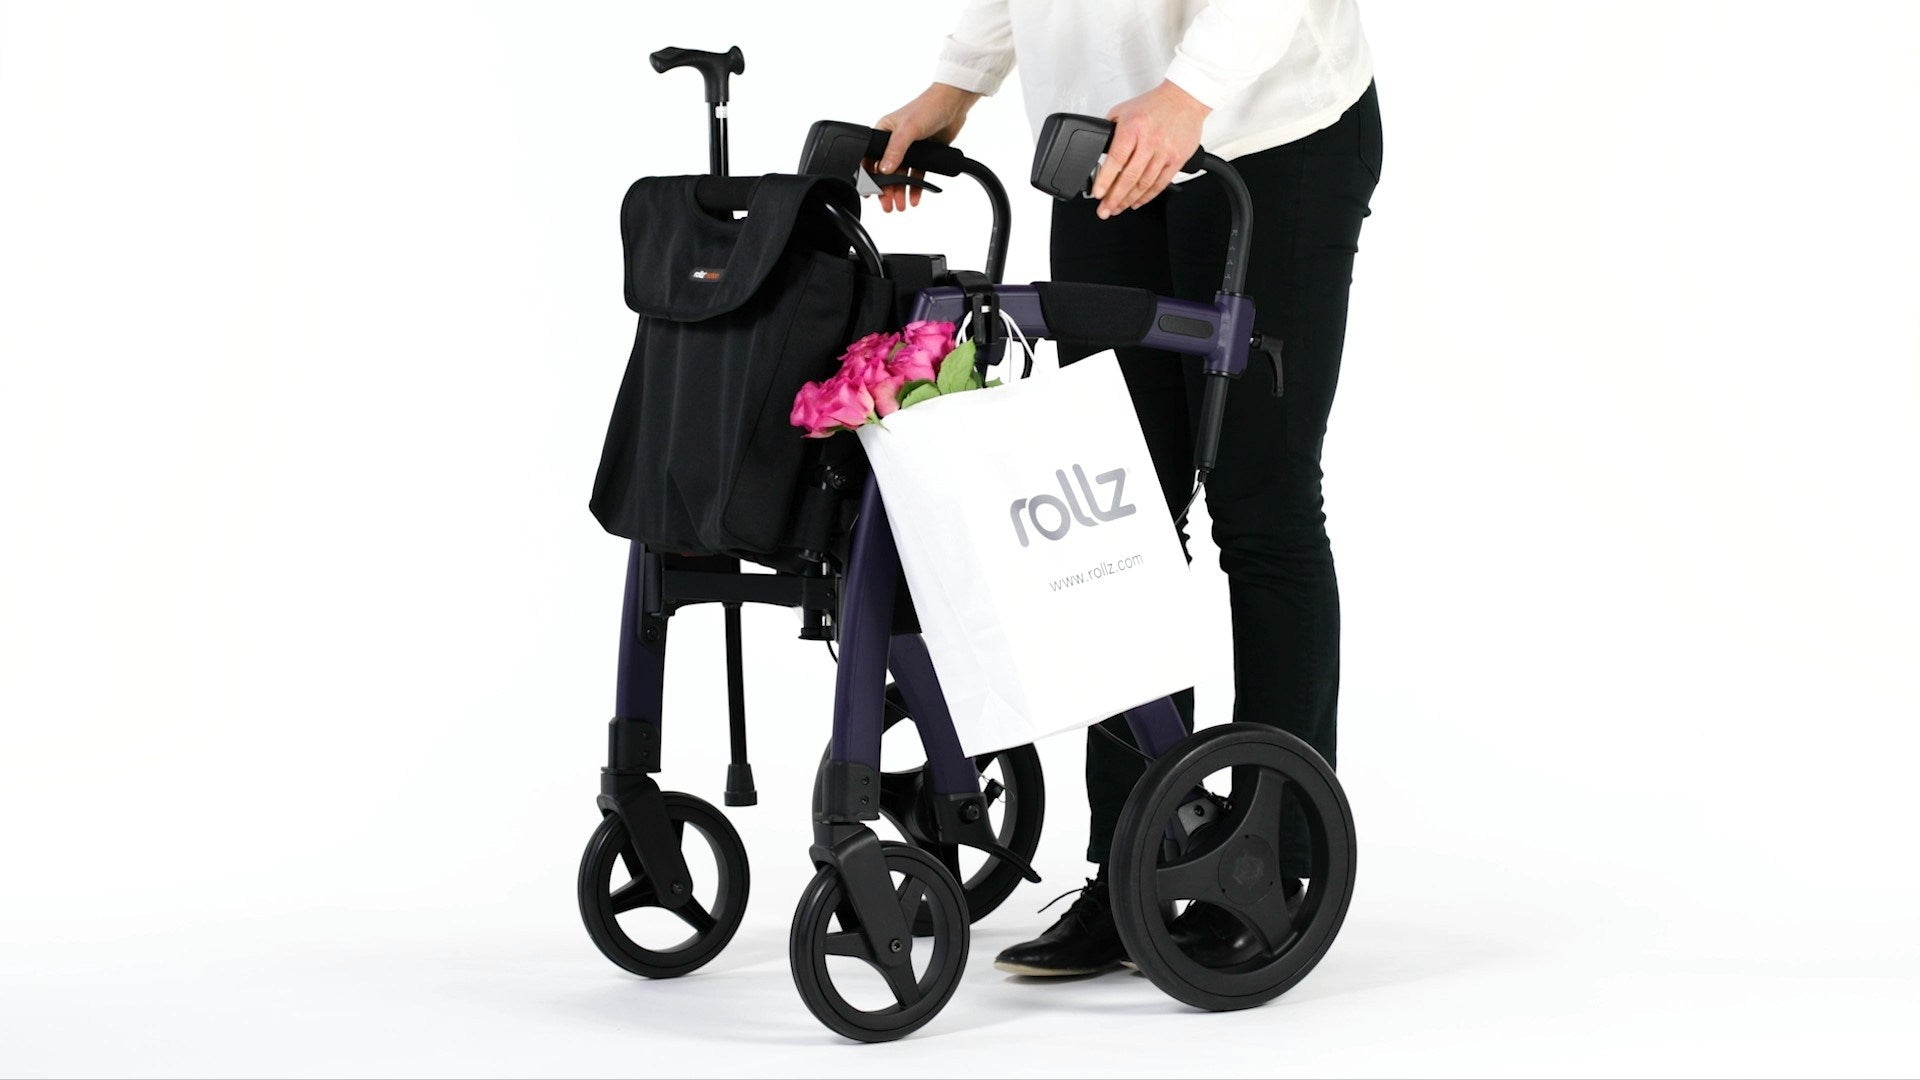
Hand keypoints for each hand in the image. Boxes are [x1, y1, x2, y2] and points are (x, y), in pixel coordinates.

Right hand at [872, 83, 978, 211]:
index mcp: (883, 131)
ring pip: (901, 176)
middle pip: (887, 171)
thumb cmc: (927, 107)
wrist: (954, 105)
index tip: (870, 193)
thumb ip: (895, 151)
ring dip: (900, 191)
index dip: (869, 176)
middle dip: (887, 190)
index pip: (871, 158)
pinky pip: (916, 176)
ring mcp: (909, 150)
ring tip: (901, 206)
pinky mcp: (924, 155)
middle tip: (888, 205)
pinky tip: (914, 198)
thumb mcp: (908, 129)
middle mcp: (894, 142)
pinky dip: (915, 188)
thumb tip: (884, 170)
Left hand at [1091, 80, 1210, 218]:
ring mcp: (1164, 152)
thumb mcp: (1123, 110)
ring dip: (1129, 200)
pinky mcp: (1177, 160)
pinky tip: (1137, 202)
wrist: (1185, 99)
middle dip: (1114, 198)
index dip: (1105, 180)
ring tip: (1117, 208)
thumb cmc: (1154, 104)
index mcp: (1133, 128)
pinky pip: (1160, 183)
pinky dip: (1148, 196)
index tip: (1098, 194)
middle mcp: (1149, 141)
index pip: (1116, 160)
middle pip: (1129, 177)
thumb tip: (1097, 146)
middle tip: (1104, 210)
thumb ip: (1109, 128)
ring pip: (1144, 184)